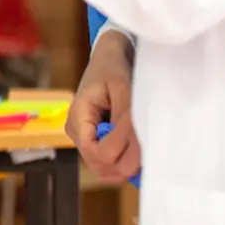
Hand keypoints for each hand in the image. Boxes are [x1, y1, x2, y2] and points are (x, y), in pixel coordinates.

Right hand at [67, 29, 140, 183]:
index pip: (95, 153)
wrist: (109, 57)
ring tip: (142, 141)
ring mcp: (85, 137)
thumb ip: (125, 121)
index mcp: (78, 117)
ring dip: (127, 161)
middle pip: (100, 166)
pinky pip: (110, 161)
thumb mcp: (123, 89)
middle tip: (146, 142)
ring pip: (106, 168)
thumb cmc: (115, 69)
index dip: (120, 151)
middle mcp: (77, 132)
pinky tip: (137, 144)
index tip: (141, 139)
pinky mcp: (95, 139)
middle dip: (125, 160)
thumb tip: (131, 151)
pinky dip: (126, 158)